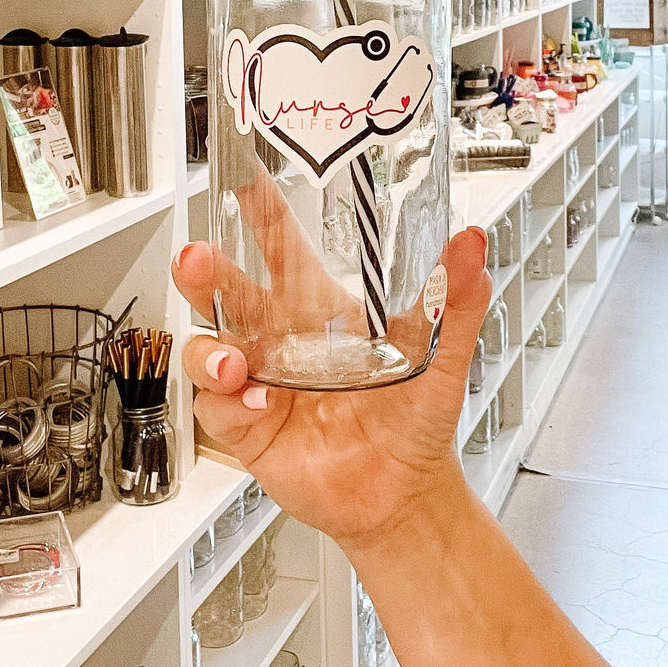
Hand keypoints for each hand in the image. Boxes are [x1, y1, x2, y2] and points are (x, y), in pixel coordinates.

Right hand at [172, 225, 491, 553]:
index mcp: (318, 305)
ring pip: (208, 347)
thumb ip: (455, 299)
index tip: (240, 173)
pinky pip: (217, 407)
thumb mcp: (441, 354)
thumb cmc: (415, 417)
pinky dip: (230, 402)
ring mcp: (259, 380)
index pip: (278, 242)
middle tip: (195, 258)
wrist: (405, 493)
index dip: (257, 206)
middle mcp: (280, 336)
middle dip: (202, 270)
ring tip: (234, 361)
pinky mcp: (248, 426)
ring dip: (209, 349)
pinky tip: (259, 402)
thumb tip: (472, 244)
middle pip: (224, 289)